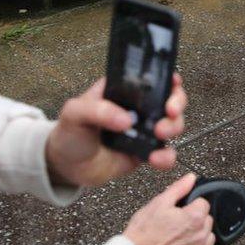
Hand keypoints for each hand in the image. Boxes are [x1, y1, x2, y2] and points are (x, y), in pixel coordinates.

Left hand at [45, 74, 186, 186]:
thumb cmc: (70, 132)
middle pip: (171, 99)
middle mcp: (138, 107)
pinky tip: (156, 159)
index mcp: (124, 90)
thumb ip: (97, 110)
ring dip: (174, 127)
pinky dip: (167, 156)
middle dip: (177, 103)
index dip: (167, 77)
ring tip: (159, 134)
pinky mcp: (146, 152)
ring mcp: (144, 130)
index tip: (173, 82)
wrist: (67, 167)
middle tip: (170, 112)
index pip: (151, 77)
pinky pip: (165, 153)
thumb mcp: (74, 113)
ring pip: (173, 124)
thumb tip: (127, 120)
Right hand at [124, 174, 221, 244]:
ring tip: (182, 234)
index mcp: (194, 217)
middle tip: (177, 221)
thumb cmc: (143, 234)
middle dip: (195, 217)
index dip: (191, 203)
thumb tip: (191, 178)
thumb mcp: (159, 203)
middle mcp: (200, 235)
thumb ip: (179, 188)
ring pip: (210, 237)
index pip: (203, 202)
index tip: (181, 208)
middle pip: (207, 219)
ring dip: (200, 234)